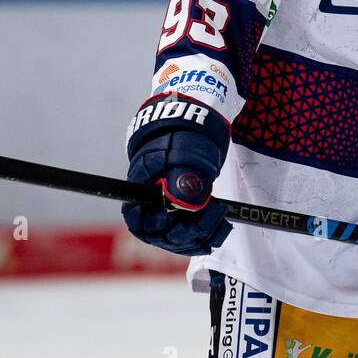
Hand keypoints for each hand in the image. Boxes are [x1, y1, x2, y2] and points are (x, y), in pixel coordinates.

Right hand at [122, 96, 231, 256]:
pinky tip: (221, 230)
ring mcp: (169, 205)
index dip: (151, 227)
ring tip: (220, 226)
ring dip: (198, 236)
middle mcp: (152, 199)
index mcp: (143, 184)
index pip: (137, 217)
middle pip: (160, 231)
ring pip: (177, 234)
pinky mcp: (186, 208)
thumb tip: (188, 206)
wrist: (198, 121)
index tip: (169, 223)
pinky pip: (191, 229)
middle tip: (207, 224)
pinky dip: (205, 233)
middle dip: (184, 233)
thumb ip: (185, 180)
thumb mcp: (185, 153)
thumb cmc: (186, 132)